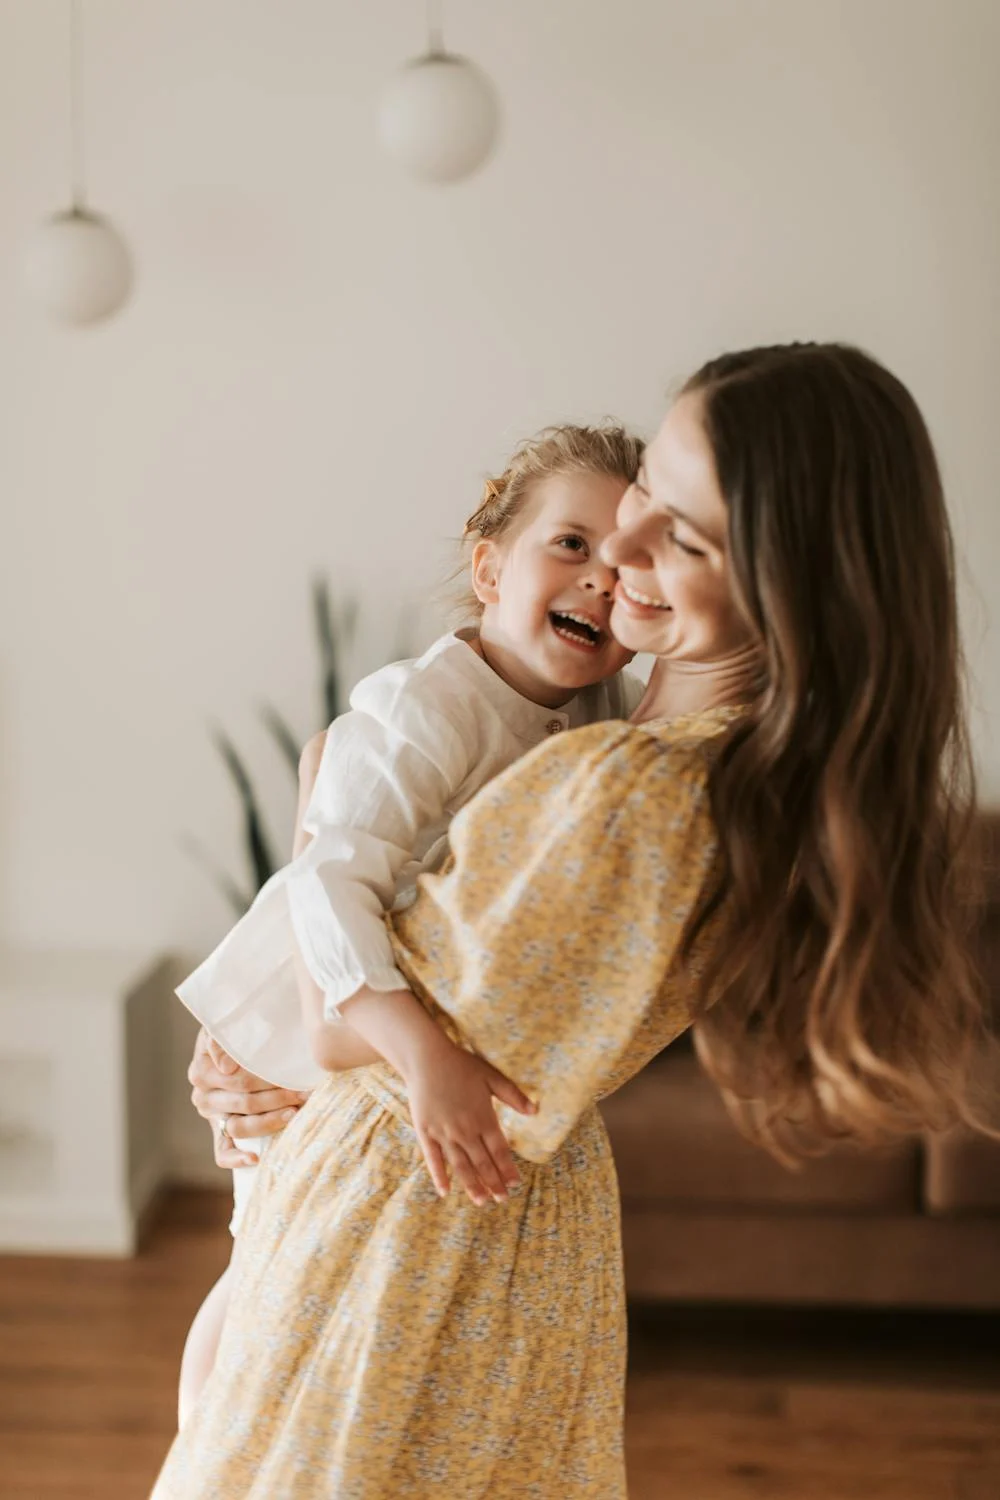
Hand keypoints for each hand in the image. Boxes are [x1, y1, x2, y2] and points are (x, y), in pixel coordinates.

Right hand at [188, 1027, 311, 1168]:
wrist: (232, 1036)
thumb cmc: (236, 1029)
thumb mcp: (227, 1026)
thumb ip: (220, 1041)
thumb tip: (226, 1067)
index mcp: (201, 1070)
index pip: (238, 1082)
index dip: (267, 1081)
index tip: (293, 1078)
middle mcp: (203, 1095)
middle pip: (244, 1103)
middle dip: (278, 1098)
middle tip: (305, 1093)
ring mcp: (211, 1116)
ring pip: (239, 1127)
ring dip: (269, 1122)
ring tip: (294, 1113)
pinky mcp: (218, 1131)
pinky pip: (221, 1152)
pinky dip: (235, 1159)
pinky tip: (254, 1160)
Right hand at [405, 1036, 536, 1206]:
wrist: (428, 1058)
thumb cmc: (461, 1065)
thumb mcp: (491, 1077)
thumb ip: (513, 1095)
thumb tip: (535, 1111)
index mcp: (483, 1117)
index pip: (500, 1150)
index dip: (508, 1169)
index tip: (515, 1184)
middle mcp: (465, 1130)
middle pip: (482, 1162)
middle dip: (494, 1183)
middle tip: (502, 1199)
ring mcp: (444, 1133)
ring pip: (461, 1165)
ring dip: (472, 1185)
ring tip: (481, 1201)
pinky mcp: (426, 1132)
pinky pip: (433, 1159)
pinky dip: (439, 1176)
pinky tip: (445, 1191)